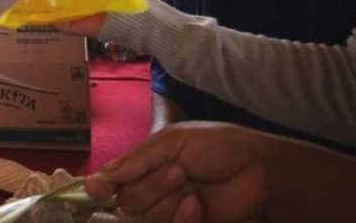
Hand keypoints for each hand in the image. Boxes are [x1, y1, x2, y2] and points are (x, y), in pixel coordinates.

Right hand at [84, 122, 269, 222]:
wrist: (259, 168)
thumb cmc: (216, 145)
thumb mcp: (174, 141)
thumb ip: (138, 159)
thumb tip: (104, 176)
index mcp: (144, 165)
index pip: (112, 180)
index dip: (101, 187)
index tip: (97, 191)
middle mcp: (152, 189)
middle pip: (127, 202)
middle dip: (150, 188)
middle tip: (179, 172)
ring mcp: (170, 210)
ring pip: (147, 218)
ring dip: (167, 200)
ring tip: (192, 184)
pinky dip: (182, 219)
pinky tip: (198, 205)